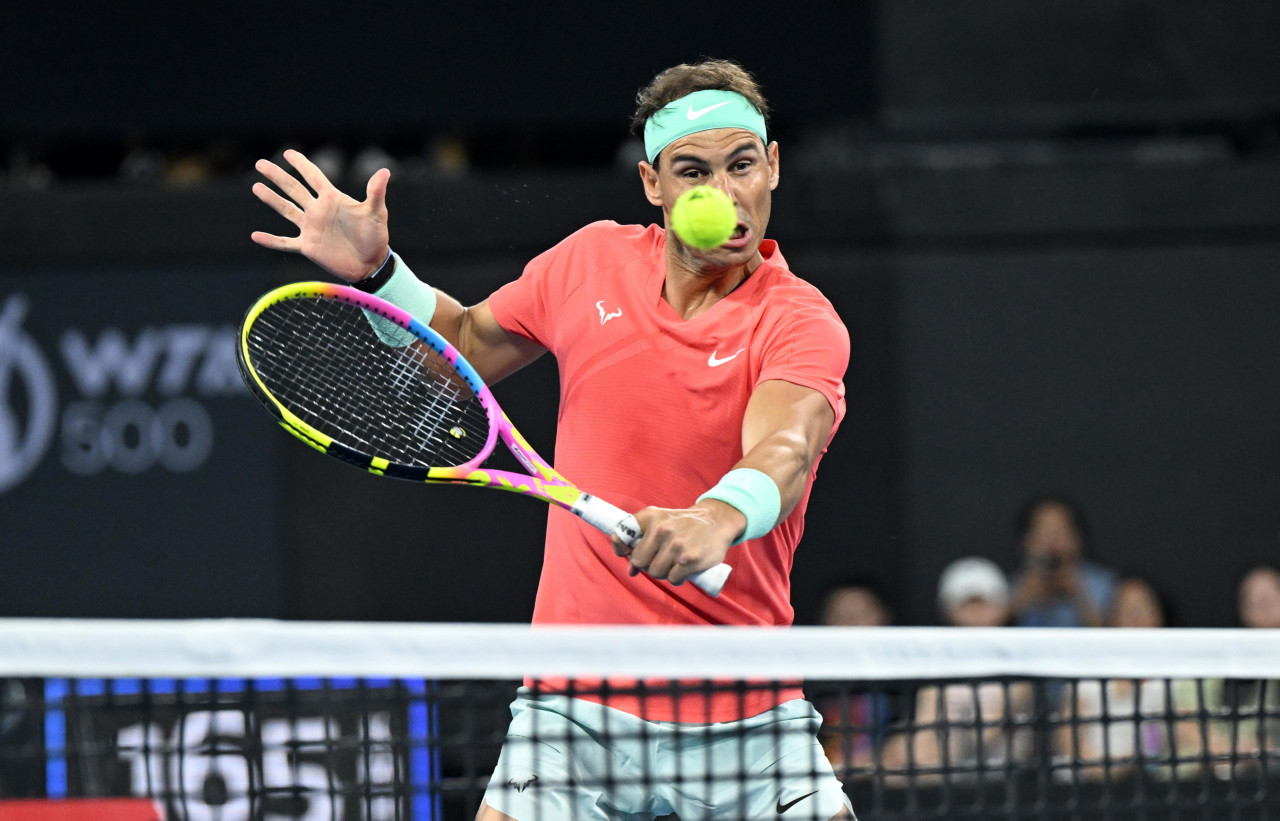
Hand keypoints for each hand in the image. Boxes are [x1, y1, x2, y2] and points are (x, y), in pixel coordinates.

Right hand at [250, 148, 390, 281]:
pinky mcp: (308, 246)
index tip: (288, 152)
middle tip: (260, 164)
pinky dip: (271, 241)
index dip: (301, 164)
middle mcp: (318, 210)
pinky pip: (285, 242)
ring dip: (271, 199)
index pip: (314, 177)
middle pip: (294, 189)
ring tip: (256, 186)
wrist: (371, 264)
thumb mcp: (376, 213)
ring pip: (286, 210)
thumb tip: (385, 171)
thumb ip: (376, 193)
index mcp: (332, 199)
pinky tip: (255, 236)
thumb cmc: (376, 236)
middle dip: (277, 176)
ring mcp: (311, 228)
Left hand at [611, 500, 740, 584]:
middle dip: (648, 565)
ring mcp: (677, 545)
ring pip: (656, 573)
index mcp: (652, 517)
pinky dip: (677, 579)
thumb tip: (630, 571)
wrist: (716, 520)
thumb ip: (642, 541)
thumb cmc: (684, 524)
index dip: (621, 548)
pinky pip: (673, 579)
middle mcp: (663, 530)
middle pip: (640, 562)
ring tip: (675, 563)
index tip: (627, 554)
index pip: (623, 535)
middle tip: (661, 559)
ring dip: (664, 573)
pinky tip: (683, 570)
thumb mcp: (661, 520)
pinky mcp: (690, 560)